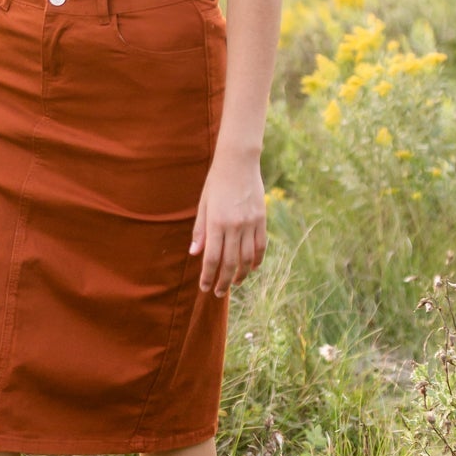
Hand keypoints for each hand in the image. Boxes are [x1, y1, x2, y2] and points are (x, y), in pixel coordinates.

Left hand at [190, 146, 267, 296]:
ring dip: (241, 275)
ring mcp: (250, 223)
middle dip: (223, 281)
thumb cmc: (216, 183)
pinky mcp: (262, 219)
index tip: (205, 288)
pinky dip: (257, 260)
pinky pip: (261, 246)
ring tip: (235, 283)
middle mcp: (234, 226)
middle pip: (230, 263)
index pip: (212, 258)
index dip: (208, 276)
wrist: (238, 162)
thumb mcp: (203, 204)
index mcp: (216, 223)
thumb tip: (194, 254)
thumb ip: (200, 231)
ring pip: (247, 258)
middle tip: (218, 293)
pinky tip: (252, 268)